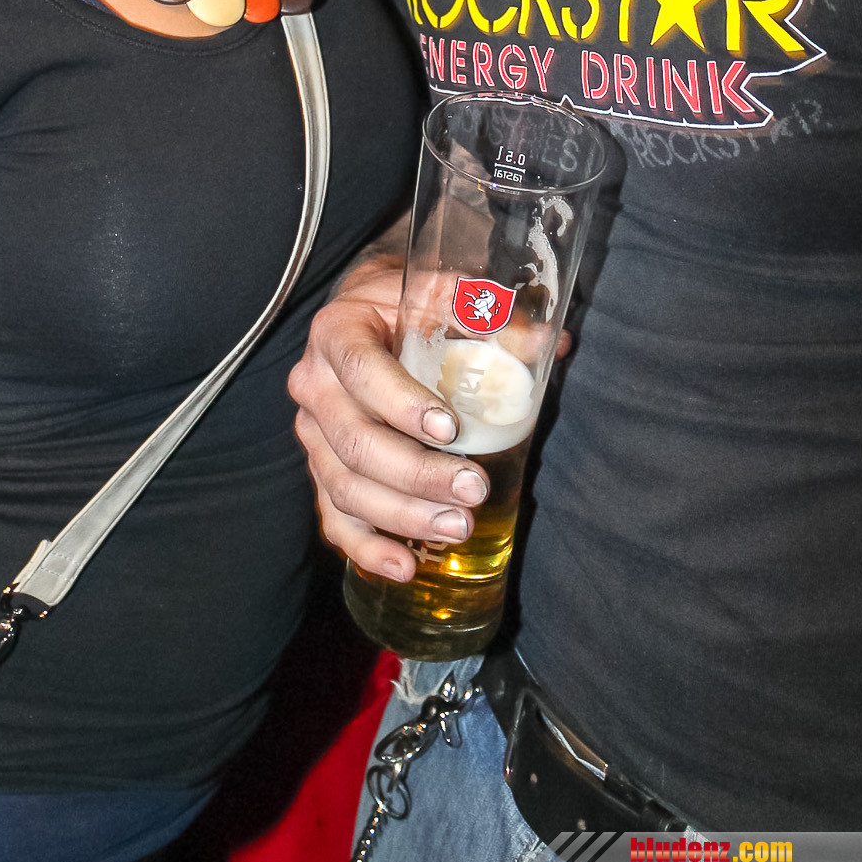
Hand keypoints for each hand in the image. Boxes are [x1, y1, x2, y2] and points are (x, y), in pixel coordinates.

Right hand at [288, 261, 489, 583]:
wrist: (367, 316)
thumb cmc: (409, 307)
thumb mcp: (443, 294)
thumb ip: (490, 314)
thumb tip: (548, 344)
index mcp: (337, 333)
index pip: (362, 372)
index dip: (402, 404)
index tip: (451, 429)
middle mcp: (314, 385)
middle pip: (355, 442)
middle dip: (416, 475)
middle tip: (474, 489)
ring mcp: (313, 434)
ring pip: (345, 487)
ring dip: (402, 516)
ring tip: (458, 528)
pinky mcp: (321, 469)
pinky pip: (334, 517)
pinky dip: (366, 548)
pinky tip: (405, 567)